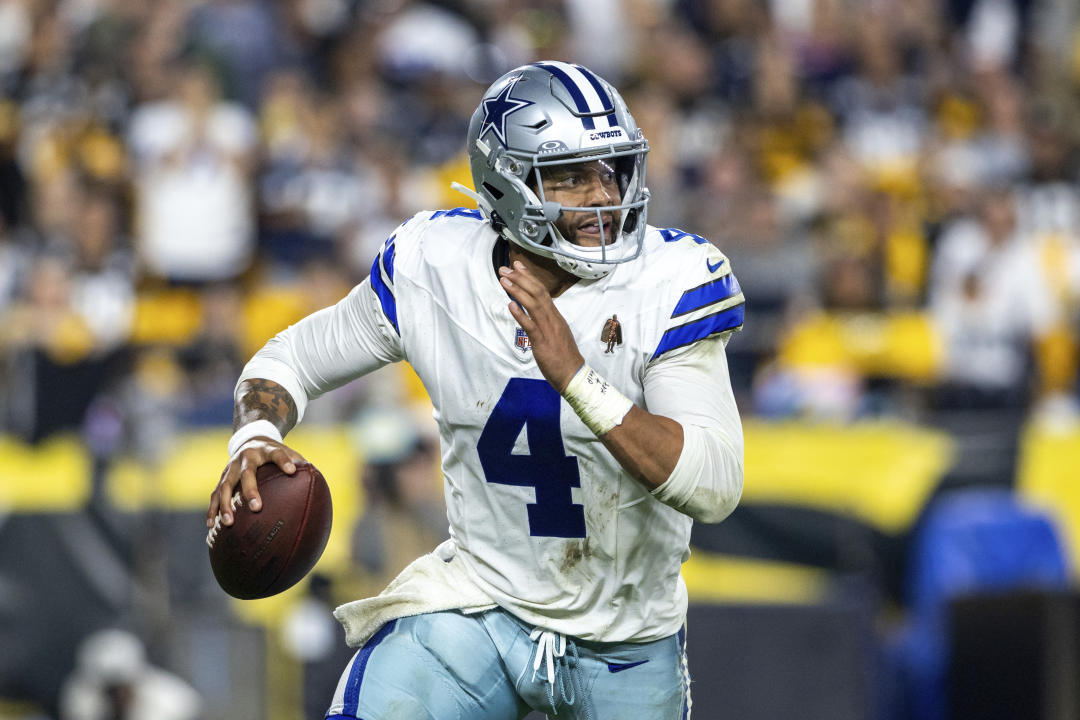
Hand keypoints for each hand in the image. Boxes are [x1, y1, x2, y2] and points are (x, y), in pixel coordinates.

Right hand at [206, 438, 306, 526]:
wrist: (249, 440)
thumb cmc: (274, 452)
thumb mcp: (288, 451)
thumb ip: (299, 462)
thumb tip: (316, 478)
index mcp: (266, 450)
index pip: (277, 453)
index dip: (285, 461)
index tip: (292, 470)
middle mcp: (246, 458)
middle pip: (246, 473)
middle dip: (250, 491)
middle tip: (256, 508)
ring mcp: (231, 468)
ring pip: (225, 486)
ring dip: (225, 504)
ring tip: (229, 522)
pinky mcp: (222, 478)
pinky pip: (214, 495)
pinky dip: (213, 509)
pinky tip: (212, 525)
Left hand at [499, 260, 583, 391]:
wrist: (573, 374)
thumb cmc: (563, 356)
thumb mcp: (556, 333)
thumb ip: (546, 321)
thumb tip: (533, 313)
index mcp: (555, 316)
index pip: (542, 291)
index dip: (529, 277)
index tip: (518, 266)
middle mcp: (552, 318)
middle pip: (537, 292)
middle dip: (520, 278)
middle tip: (505, 268)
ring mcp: (548, 329)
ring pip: (533, 304)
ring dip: (517, 291)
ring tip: (504, 281)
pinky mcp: (542, 342)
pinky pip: (530, 326)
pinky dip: (520, 314)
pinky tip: (510, 305)